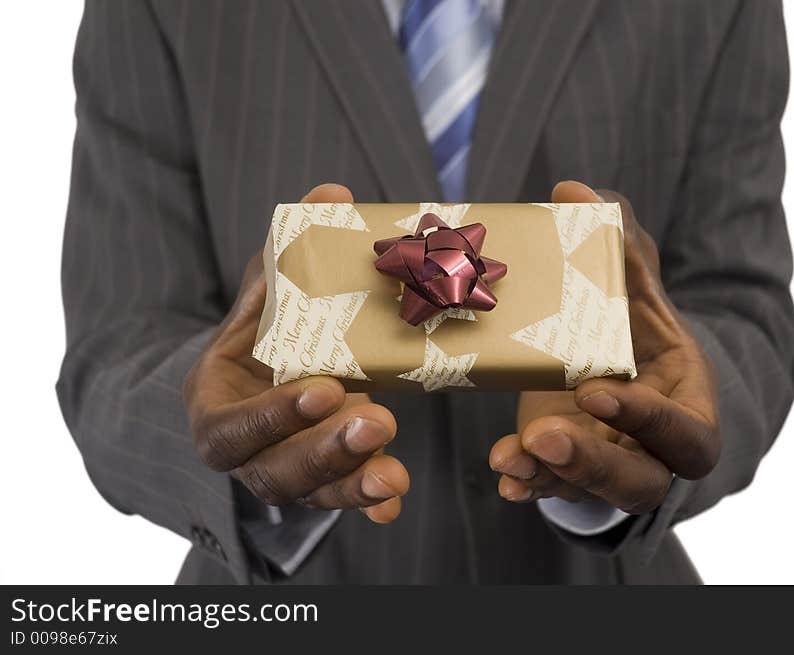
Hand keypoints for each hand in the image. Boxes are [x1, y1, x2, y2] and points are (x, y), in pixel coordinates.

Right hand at [184, 183, 409, 522]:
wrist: (262, 378)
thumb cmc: (262, 335)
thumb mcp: (267, 297)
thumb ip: (288, 255)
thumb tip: (331, 193)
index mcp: (217, 407)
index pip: (232, 426)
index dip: (273, 414)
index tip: (325, 386)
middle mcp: (245, 453)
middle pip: (274, 470)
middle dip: (325, 449)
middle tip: (377, 419)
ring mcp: (282, 473)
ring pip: (310, 493)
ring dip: (352, 481)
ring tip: (393, 470)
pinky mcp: (319, 484)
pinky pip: (339, 502)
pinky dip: (367, 505)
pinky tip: (393, 502)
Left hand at [490, 181, 719, 513]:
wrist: (622, 371)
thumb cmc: (636, 329)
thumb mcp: (634, 292)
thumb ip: (616, 246)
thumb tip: (572, 189)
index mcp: (687, 405)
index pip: (687, 432)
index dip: (649, 419)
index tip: (596, 390)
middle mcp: (655, 451)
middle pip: (641, 481)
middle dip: (592, 463)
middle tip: (543, 435)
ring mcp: (612, 468)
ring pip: (592, 493)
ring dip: (549, 476)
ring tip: (509, 456)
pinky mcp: (572, 473)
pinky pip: (554, 490)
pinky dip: (529, 482)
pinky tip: (504, 474)